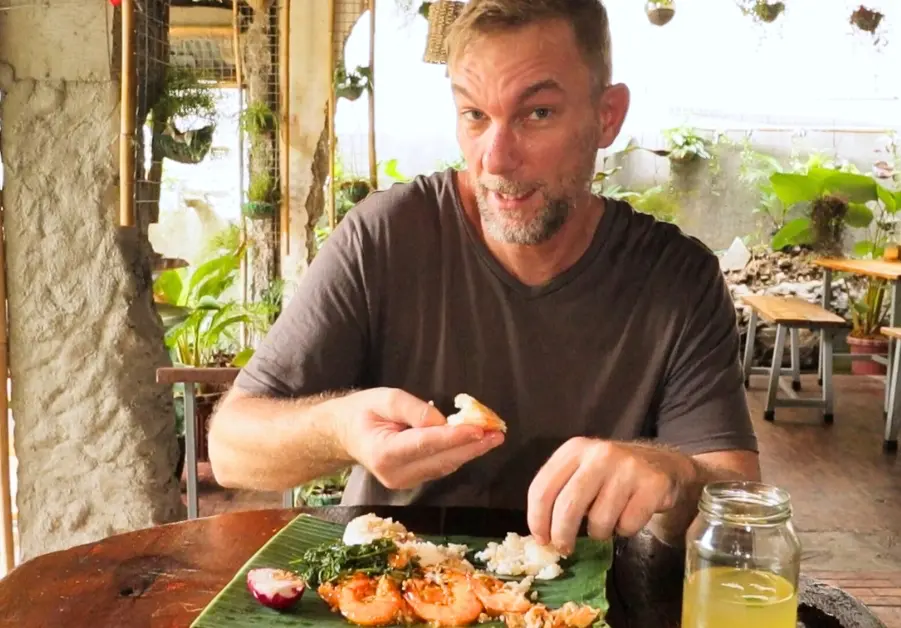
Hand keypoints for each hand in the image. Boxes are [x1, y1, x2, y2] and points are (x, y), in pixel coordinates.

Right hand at [336, 388, 504, 489]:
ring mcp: (404, 481)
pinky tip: (477, 442)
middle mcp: (395, 474)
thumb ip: (412, 408)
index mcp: (383, 453)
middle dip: (472, 446)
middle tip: (498, 433)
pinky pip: (441, 467)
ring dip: (471, 451)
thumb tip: (442, 420)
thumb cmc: (364, 411)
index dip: (455, 437)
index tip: (479, 429)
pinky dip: (460, 454)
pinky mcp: (413, 481)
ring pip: (445, 466)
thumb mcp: (384, 398)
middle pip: (441, 459)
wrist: (346, 433)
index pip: (426, 444)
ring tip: (494, 436)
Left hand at [527, 437, 692, 554]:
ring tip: (607, 521)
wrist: (662, 463)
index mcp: (574, 449)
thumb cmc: (611, 475)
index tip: (541, 539)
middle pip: (568, 506)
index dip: (537, 519)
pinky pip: (627, 525)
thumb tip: (542, 535)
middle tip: (564, 549)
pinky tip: (628, 516)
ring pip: (599, 521)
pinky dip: (625, 530)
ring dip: (599, 532)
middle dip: (562, 535)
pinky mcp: (653, 484)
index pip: (543, 488)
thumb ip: (560, 493)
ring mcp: (628, 467)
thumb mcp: (582, 471)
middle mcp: (600, 454)